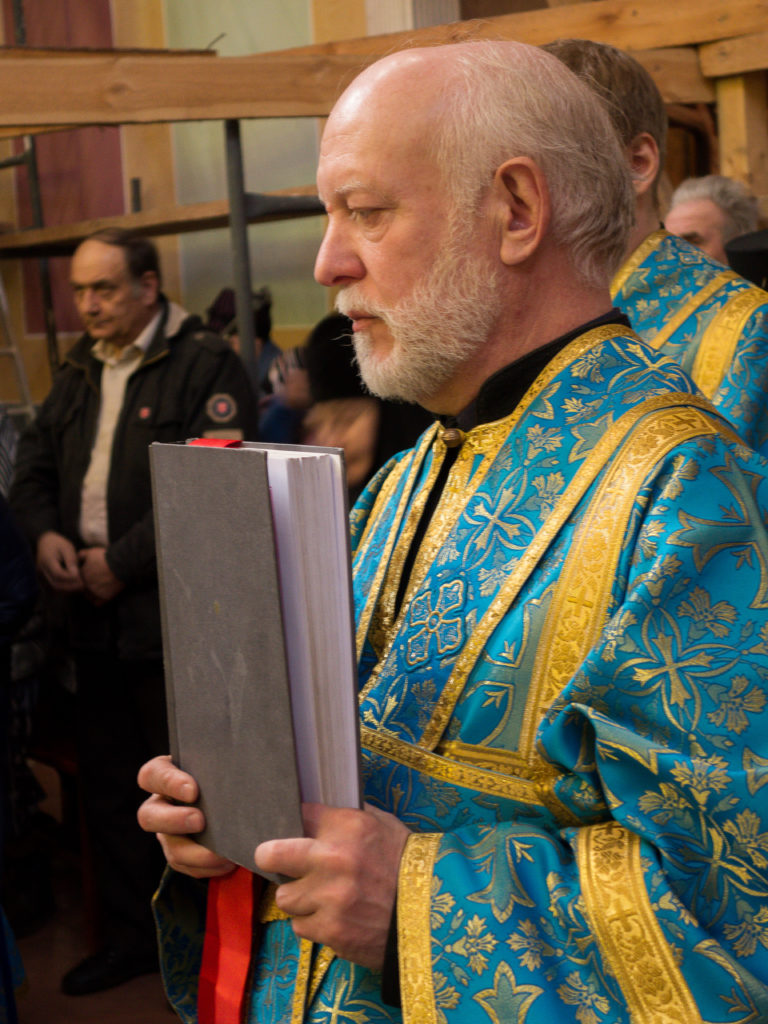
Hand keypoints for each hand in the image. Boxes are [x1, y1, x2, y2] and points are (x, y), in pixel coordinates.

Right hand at [36, 531, 83, 591]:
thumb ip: (71, 561)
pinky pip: (52, 589)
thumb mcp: (67, 548)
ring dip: (67, 590)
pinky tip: (72, 586)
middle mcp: (41, 570)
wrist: (45, 543)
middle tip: (83, 585)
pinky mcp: (42, 580)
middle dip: (70, 587)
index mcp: (47, 560)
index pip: (58, 574)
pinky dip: (62, 590)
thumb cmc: (59, 544)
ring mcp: (40, 576)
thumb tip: (76, 575)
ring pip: (53, 589)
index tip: (82, 579)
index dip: (71, 579)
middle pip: (55, 584)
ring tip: (79, 586)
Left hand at [79, 546, 124, 602]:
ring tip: (99, 586)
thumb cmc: (106, 557)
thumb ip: (80, 555)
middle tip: (95, 580)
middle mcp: (86, 585)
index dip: (82, 576)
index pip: (76, 579)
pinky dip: (98, 600)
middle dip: (86, 584)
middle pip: (82, 588)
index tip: (89, 573)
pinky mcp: (104, 597)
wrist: (121, 564)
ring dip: (91, 592)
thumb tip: (76, 558)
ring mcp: (95, 592)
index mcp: (81, 575)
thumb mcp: (91, 552)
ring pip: (88, 596)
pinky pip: (97, 603)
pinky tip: (102, 594)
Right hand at [137, 755, 235, 879]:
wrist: (236, 797)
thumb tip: (241, 764)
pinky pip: (186, 867)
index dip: (169, 783)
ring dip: (195, 854)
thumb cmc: (224, 772)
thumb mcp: (218, 764)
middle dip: (174, 821)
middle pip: (148, 816)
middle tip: (200, 821)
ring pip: (170, 848)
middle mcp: (161, 804)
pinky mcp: (180, 854)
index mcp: (166, 774)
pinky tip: (227, 862)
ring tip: (222, 854)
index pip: (152, 774)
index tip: (193, 791)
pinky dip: (206, 867)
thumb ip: (218, 765)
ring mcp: (167, 832)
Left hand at [255, 803, 409, 968]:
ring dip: (299, 897)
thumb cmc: (407, 865)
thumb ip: (349, 817)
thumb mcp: (384, 825)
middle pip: (271, 853)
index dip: (299, 823)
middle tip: (274, 859)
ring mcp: (329, 897)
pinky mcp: (330, 930)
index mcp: (349, 827)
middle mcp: (333, 859)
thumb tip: (320, 811)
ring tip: (318, 896)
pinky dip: (313, 923)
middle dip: (271, 856)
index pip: (302, 815)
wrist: (431, 913)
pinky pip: (300, 926)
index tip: (297, 829)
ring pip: (284, 896)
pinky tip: (332, 918)